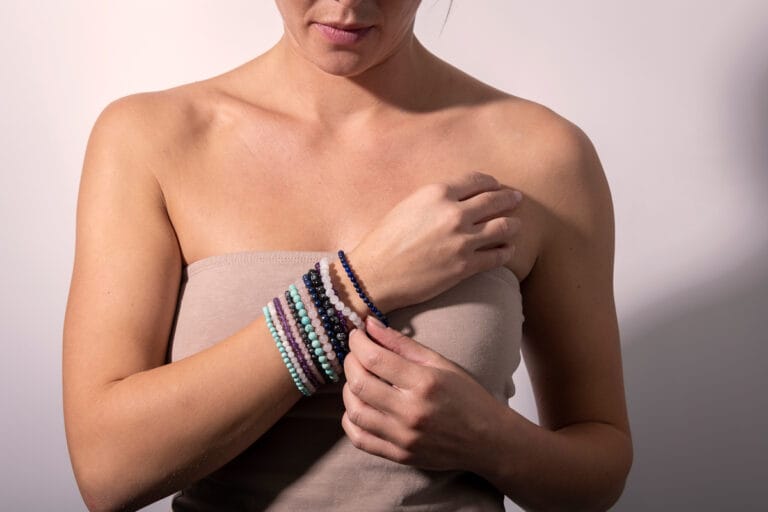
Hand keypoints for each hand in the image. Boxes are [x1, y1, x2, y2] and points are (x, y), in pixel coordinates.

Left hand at [341, 315, 505, 471]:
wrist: (489, 440)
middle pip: (359, 384)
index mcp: (424, 383)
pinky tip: (358, 406)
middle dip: (349, 362)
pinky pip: (360, 439)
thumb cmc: (467, 396)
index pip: (375, 359)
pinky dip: (350, 420)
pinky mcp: (399, 455)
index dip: (357, 343)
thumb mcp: (440, 362)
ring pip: (354, 412)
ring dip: (348, 390)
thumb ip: (401, 343)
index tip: (355, 335)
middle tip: (355, 354)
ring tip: (357, 378)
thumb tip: (369, 324)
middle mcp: (411, 412)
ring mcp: (404, 437)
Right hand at [347, 171, 522, 312]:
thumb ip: (436, 199)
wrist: (375, 274)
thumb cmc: (385, 240)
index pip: (477, 180)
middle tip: (516, 200)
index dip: (491, 183)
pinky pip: (498, 256)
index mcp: (437, 193)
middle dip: (509, 199)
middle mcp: (453, 213)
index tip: (496, 186)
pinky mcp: (465, 266)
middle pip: (495, 201)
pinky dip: (507, 251)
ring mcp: (462, 240)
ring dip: (513, 225)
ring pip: (503, 227)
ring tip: (516, 226)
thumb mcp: (409, 206)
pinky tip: (508, 250)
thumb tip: (459, 198)